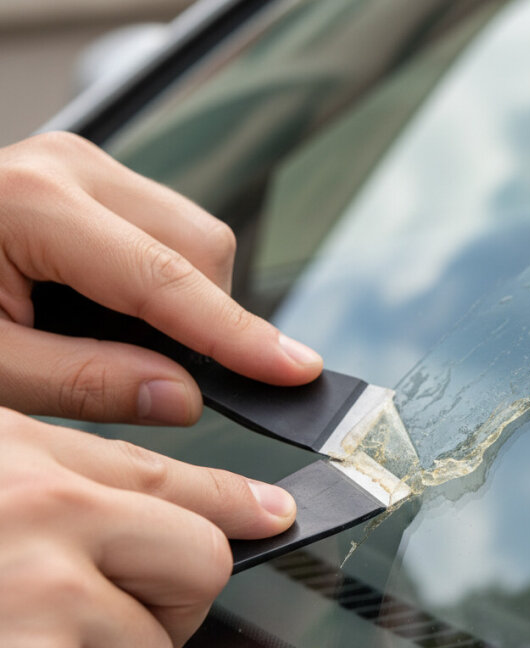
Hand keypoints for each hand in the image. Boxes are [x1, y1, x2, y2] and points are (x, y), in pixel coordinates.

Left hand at [0, 131, 321, 424]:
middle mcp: (71, 170)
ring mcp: (86, 167)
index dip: (240, 336)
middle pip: (202, 245)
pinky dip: (168, 284)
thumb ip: (88, 383)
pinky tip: (116, 310)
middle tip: (163, 375)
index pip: (168, 280)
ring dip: (188, 303)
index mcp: (33, 206)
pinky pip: (170, 232)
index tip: (295, 371)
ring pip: (196, 237)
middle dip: (208, 320)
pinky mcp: (94, 180)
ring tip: (118, 340)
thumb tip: (185, 397)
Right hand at [0, 409, 297, 647]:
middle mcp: (51, 522)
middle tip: (97, 619)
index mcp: (35, 468)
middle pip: (200, 567)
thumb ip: (80, 476)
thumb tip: (203, 497)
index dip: (237, 501)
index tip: (274, 515)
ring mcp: (42, 603)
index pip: (176, 481)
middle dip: (164, 605)